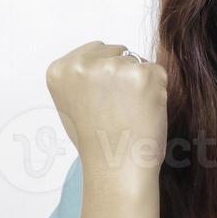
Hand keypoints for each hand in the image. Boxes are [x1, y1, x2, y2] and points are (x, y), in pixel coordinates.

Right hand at [44, 41, 166, 179]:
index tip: (104, 100)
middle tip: (119, 109)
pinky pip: (156, 72)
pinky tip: (144, 111)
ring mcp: (113, 67)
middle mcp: (83, 64)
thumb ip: (82, 78)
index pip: (95, 50)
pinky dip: (156, 90)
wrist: (117, 168)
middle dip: (123, 75)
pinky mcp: (143, 75)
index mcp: (60, 69)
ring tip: (130, 113)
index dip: (106, 75)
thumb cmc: (97, 143)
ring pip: (137, 62)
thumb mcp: (71, 105)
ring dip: (140, 83)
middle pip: (117, 52)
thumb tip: (100, 62)